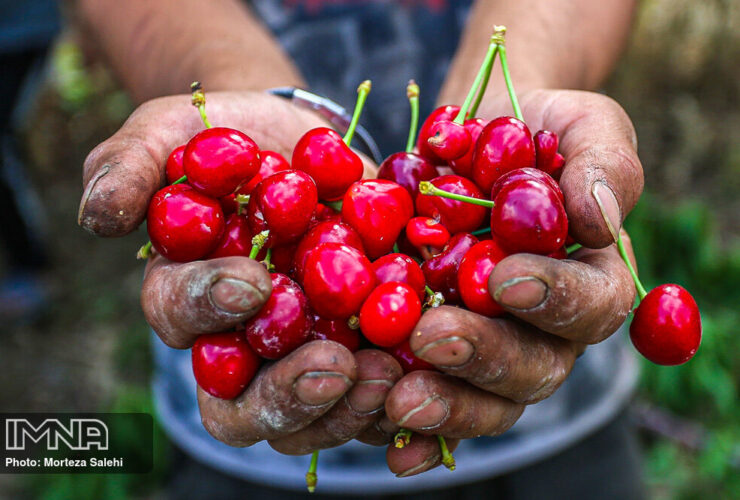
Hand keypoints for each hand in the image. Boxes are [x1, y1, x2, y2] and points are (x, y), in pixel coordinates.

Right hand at [79, 91, 400, 452]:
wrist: (305, 144)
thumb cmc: (231, 140)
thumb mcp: (175, 133)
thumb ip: (132, 165)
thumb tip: (97, 216)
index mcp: (190, 299)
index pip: (182, 320)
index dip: (208, 306)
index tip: (250, 282)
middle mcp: (244, 345)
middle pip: (244, 405)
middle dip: (284, 394)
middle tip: (331, 367)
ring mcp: (305, 353)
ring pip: (312, 416)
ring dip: (347, 407)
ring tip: (387, 374)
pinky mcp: (362, 349)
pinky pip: (376, 397)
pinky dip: (401, 400)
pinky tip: (426, 382)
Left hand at [382, 89, 643, 475]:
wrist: (471, 140)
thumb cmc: (534, 130)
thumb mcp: (580, 125)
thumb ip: (603, 164)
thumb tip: (600, 221)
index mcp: (590, 280)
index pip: (590, 304)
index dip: (553, 297)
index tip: (504, 279)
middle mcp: (545, 330)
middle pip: (533, 368)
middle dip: (484, 357)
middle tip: (433, 336)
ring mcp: (490, 347)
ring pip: (484, 399)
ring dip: (444, 404)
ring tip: (396, 395)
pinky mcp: (438, 353)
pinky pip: (433, 398)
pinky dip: (413, 429)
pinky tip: (387, 441)